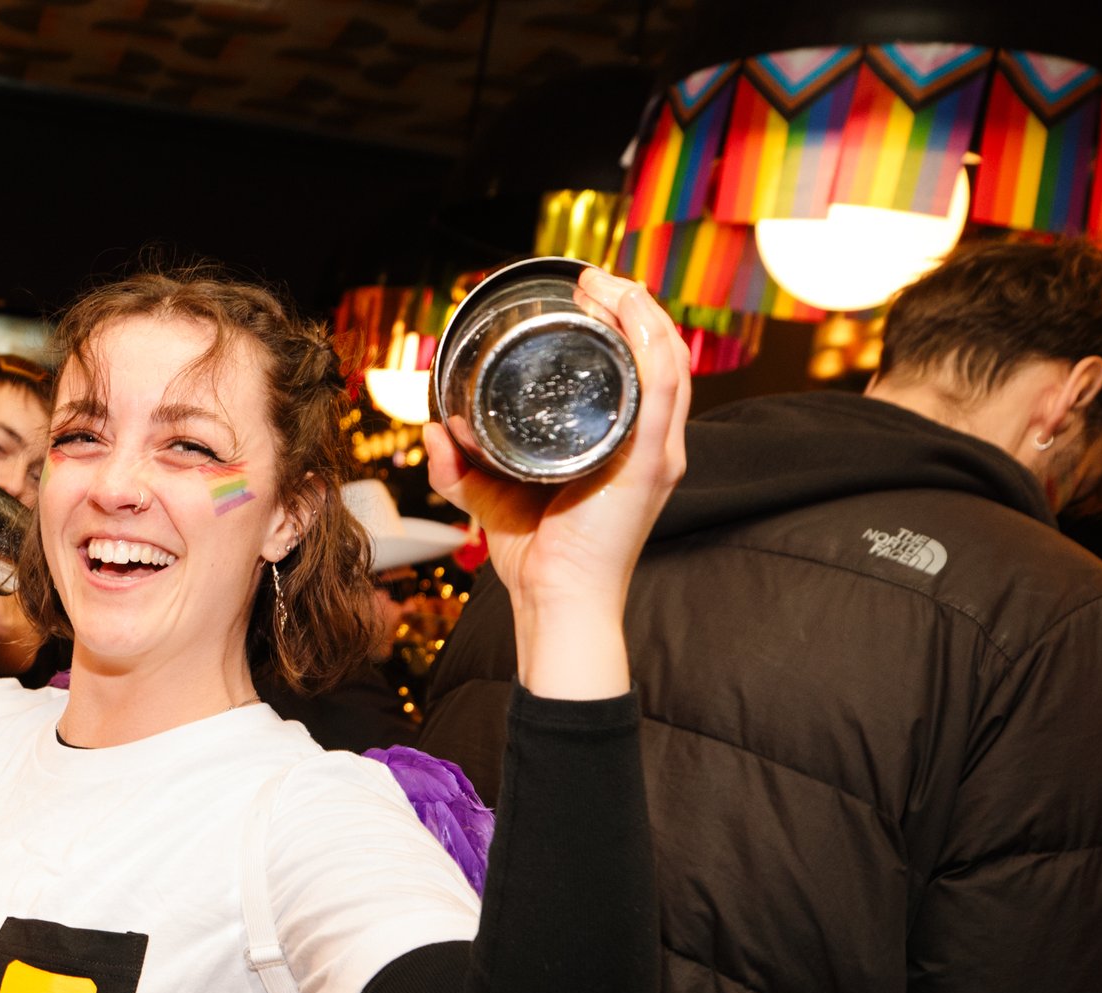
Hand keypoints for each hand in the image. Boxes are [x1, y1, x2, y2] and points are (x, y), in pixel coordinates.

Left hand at [423, 267, 688, 699]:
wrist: (556, 603)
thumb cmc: (537, 561)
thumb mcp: (490, 500)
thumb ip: (460, 468)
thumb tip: (434, 431)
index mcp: (625, 446)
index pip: (639, 370)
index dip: (622, 325)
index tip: (584, 295)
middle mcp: (651, 443)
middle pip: (659, 353)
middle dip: (632, 305)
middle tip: (593, 279)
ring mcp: (658, 452)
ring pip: (667, 358)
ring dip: (641, 311)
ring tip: (607, 284)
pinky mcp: (652, 463)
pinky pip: (664, 387)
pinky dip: (650, 343)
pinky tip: (630, 314)